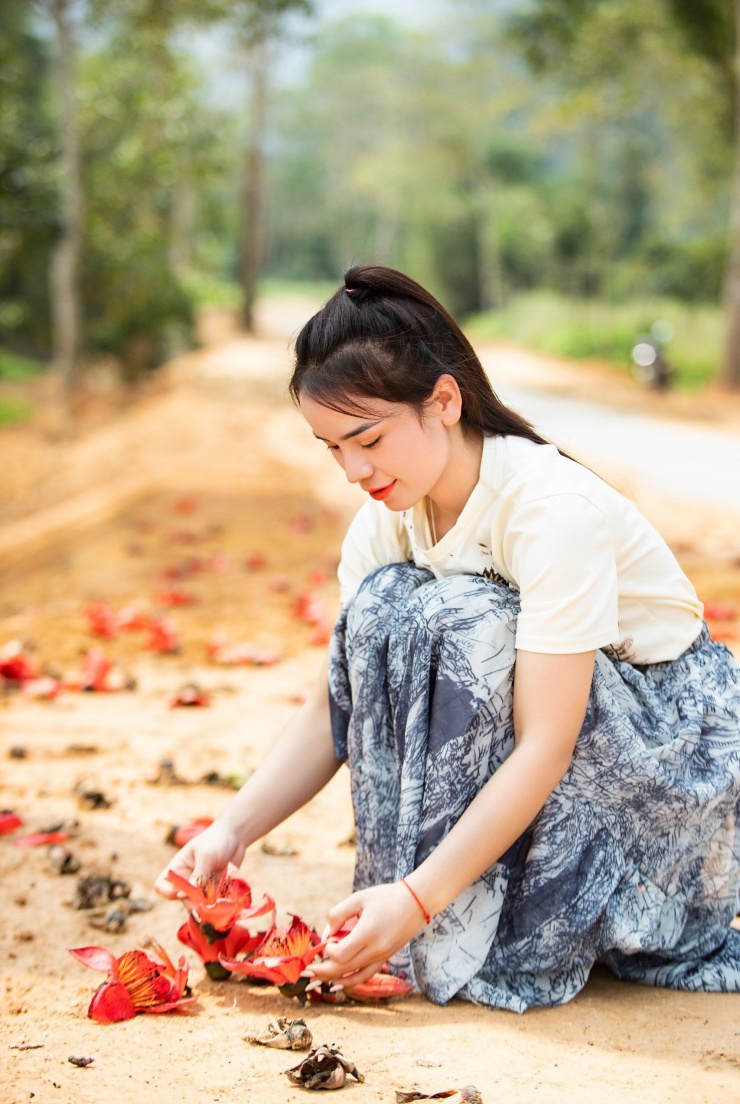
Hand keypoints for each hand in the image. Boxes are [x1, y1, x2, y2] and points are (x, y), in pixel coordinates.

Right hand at [154, 821, 245, 897]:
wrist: (235, 836)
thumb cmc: (215, 840)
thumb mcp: (205, 855)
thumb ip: (197, 875)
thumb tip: (182, 895)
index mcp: (178, 868)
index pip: (162, 885)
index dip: (168, 892)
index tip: (182, 892)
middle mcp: (186, 879)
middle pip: (181, 898)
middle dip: (192, 903)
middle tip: (205, 903)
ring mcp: (200, 885)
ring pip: (196, 903)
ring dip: (205, 906)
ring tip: (216, 904)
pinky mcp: (213, 890)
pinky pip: (211, 903)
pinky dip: (216, 905)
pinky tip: (224, 903)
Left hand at [308, 881, 427, 988]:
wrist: (417, 902)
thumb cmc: (386, 896)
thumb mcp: (359, 898)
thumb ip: (339, 915)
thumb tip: (326, 935)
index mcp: (369, 933)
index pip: (342, 954)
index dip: (329, 951)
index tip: (328, 941)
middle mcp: (376, 949)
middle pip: (344, 969)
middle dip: (323, 971)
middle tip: (306, 971)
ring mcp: (382, 956)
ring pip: (354, 976)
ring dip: (334, 978)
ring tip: (317, 978)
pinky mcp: (386, 958)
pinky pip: (366, 975)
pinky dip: (351, 981)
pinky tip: (338, 983)